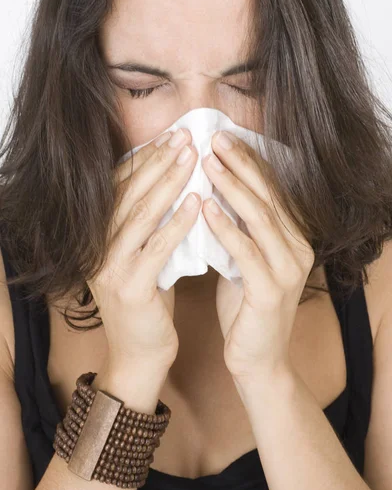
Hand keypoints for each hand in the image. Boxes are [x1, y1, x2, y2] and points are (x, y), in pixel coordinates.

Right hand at [85, 128, 200, 370]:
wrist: (140, 353)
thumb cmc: (148, 302)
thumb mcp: (142, 257)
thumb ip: (148, 225)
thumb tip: (175, 182)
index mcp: (98, 236)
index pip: (119, 187)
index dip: (145, 159)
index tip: (171, 136)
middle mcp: (97, 248)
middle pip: (129, 194)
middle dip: (158, 161)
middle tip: (184, 136)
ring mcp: (110, 268)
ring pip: (140, 215)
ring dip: (169, 183)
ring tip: (192, 158)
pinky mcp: (130, 288)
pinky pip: (156, 247)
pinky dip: (177, 222)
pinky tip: (196, 202)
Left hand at [201, 130, 314, 380]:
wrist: (257, 360)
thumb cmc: (245, 308)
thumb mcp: (244, 260)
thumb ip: (240, 229)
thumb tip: (212, 192)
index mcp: (293, 238)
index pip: (271, 190)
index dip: (248, 161)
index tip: (221, 137)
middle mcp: (298, 248)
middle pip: (268, 195)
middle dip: (240, 164)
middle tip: (213, 137)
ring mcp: (288, 269)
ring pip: (260, 217)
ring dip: (231, 187)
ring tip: (206, 162)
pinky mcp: (271, 291)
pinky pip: (246, 251)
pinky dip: (225, 227)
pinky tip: (205, 207)